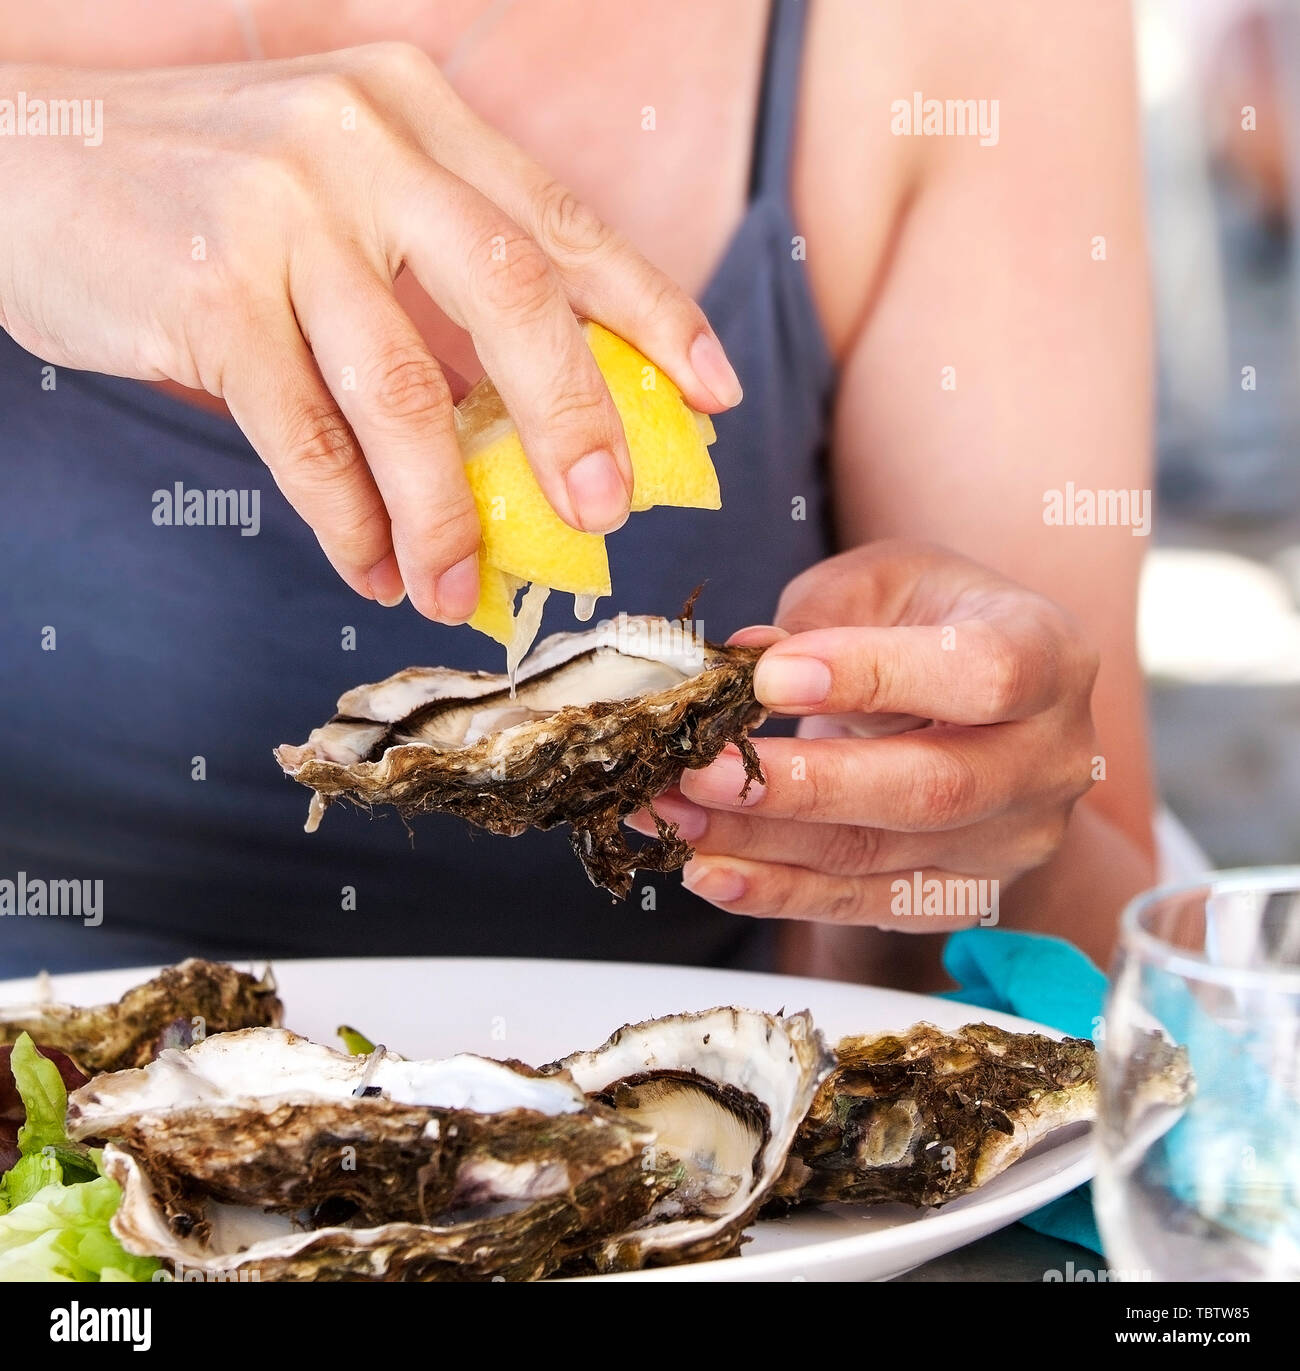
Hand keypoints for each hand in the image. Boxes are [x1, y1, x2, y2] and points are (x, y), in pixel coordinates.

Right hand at [0, 47, 739, 618]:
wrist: (16, 152)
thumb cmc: (196, 186)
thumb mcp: (331, 183)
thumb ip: (425, 271)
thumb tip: (523, 415)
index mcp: (412, 113)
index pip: (560, 222)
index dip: (652, 313)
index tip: (714, 392)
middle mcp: (359, 142)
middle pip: (509, 295)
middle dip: (573, 417)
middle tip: (607, 511)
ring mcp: (278, 210)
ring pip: (402, 391)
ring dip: (443, 510)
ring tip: (460, 587)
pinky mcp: (205, 290)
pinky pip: (303, 436)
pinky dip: (347, 518)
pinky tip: (372, 566)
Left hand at [629, 541, 1099, 925]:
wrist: (982, 694)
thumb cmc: (934, 620)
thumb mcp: (891, 579)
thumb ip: (822, 613)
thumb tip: (744, 661)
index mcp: (1047, 656)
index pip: (980, 676)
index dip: (875, 676)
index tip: (770, 677)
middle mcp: (1047, 760)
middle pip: (931, 789)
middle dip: (801, 785)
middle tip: (700, 769)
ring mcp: (1010, 840)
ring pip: (880, 855)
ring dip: (762, 841)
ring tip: (671, 815)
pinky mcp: (961, 892)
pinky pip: (862, 904)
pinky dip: (778, 890)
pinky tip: (709, 869)